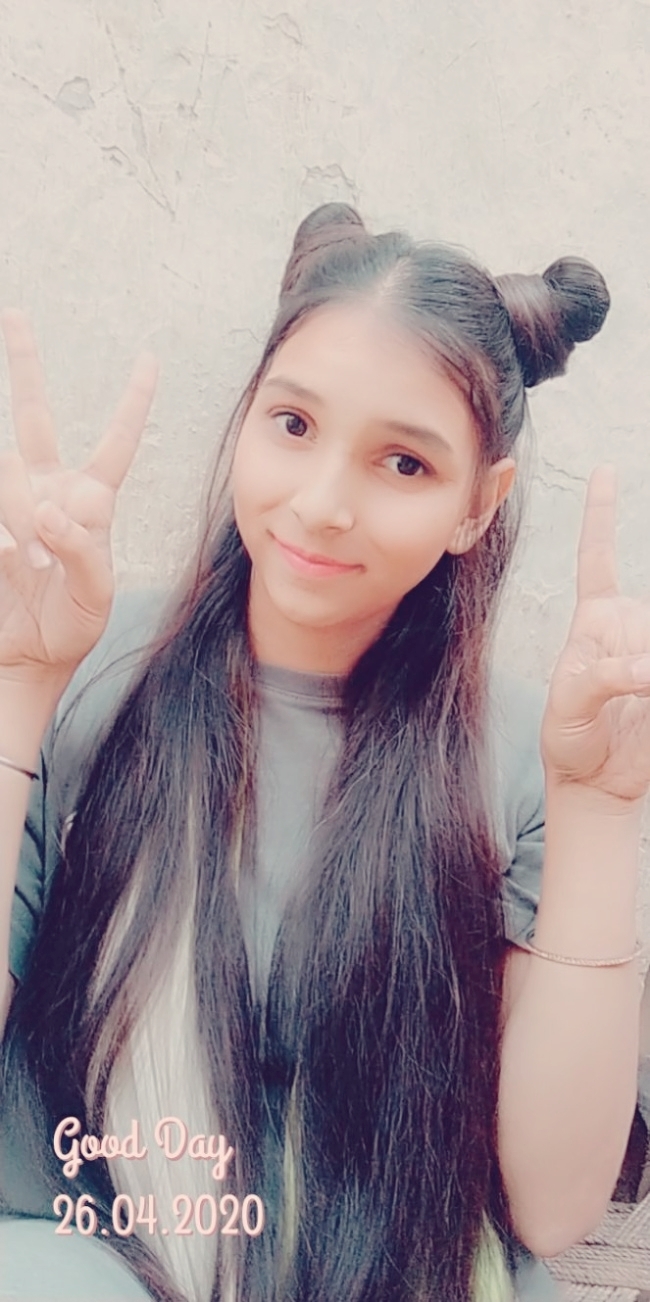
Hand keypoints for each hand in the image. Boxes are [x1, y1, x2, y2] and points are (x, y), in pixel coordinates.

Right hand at [0, 309, 156, 686]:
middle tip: (16, 316)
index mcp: (88, 502)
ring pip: (9, 476)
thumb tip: (51, 512)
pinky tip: (10, 559)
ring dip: (21, 519)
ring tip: (29, 562)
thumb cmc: (72, 625)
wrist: (28, 656)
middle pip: (35, 419)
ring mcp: (11, 504)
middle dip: (24, 367)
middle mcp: (47, 490)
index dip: (131, 404)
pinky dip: (5, 535)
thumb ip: (82, 551)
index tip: (149, 359)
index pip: (115, 444)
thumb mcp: (95, 597)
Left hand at [541, 464, 649, 806]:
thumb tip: (647, 670)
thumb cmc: (569, 738)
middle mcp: (633, 626)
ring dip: (643, 679)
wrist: (595, 783)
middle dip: (635, 655)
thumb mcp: (568, 705)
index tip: (604, 472)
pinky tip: (644, 702)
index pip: (597, 557)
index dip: (600, 514)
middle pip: (646, 609)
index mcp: (596, 619)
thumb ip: (605, 678)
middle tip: (625, 686)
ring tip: (636, 701)